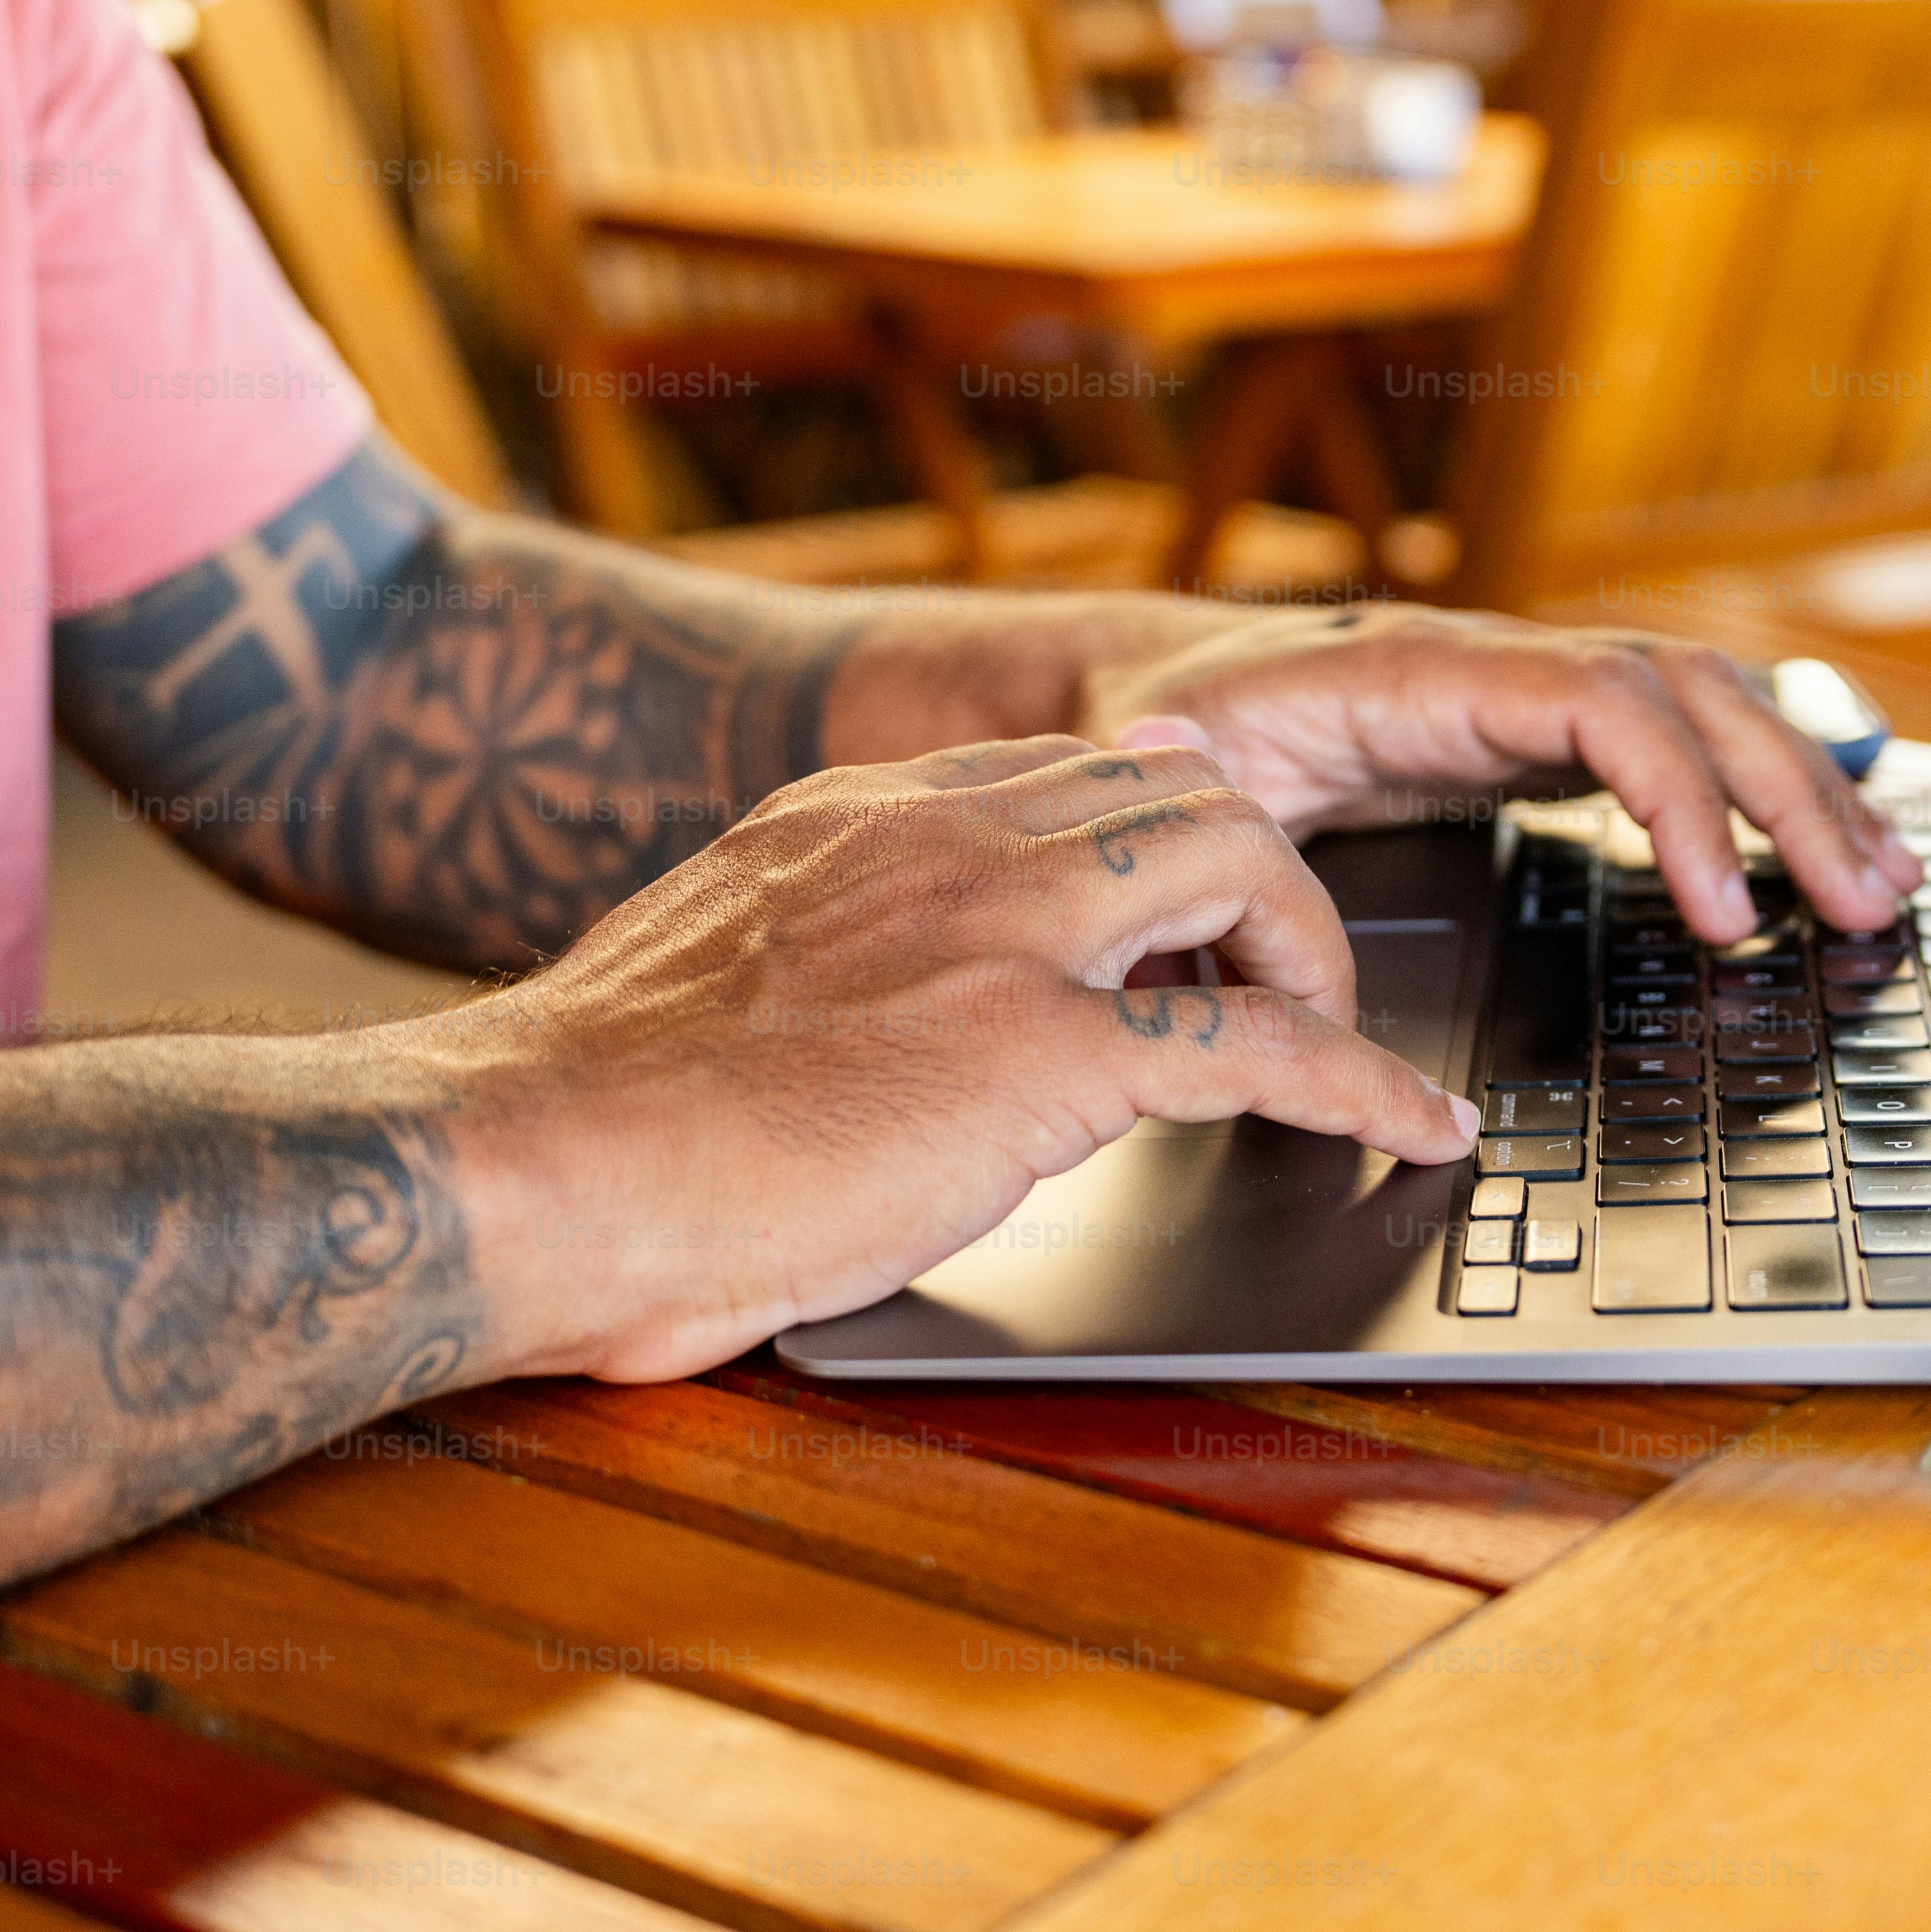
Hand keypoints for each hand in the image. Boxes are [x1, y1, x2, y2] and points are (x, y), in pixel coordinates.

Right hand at [407, 736, 1478, 1379]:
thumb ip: (820, 954)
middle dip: (1263, 879)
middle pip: (1183, 785)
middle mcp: (941, 837)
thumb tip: (872, 1013)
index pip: (1062, 767)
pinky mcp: (1034, 1055)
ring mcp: (995, 933)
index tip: (1191, 898)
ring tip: (1340, 1037)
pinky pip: (1260, 1047)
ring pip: (1241, 857)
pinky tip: (1414, 1129)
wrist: (517, 1164)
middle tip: (1277, 979)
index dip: (1154, 833)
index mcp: (859, 815)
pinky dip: (1364, 1084)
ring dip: (1318, 951)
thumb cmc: (588, 1116)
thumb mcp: (723, 975)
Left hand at [1077, 605, 1922, 940]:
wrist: (1131, 688)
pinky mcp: (1529, 733)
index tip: (1721, 910)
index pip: (1598, 703)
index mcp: (1416, 671)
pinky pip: (1671, 740)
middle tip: (1866, 902)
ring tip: (1886, 877)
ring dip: (1801, 789)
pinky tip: (1817, 844)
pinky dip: (1754, 789)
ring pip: (1701, 708)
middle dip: (1792, 795)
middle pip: (1687, 694)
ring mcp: (1520, 691)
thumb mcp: (1168, 770)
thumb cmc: (1154, 730)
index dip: (1677, 800)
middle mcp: (1490, 662)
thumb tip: (1200, 803)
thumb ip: (1197, 797)